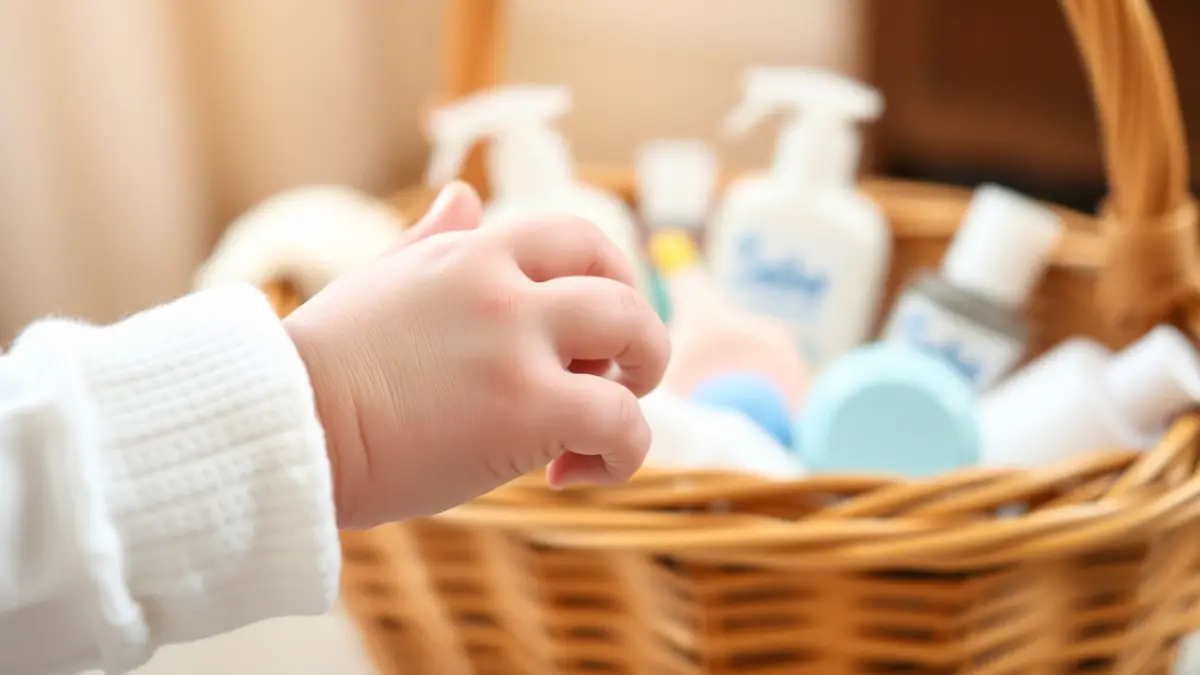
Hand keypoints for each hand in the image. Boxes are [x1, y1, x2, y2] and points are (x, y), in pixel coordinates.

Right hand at [283, 182, 670, 527]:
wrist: (284, 428)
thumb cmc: (322, 367)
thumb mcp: (379, 281)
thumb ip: (431, 239)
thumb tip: (463, 196)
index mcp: (468, 253)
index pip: (573, 237)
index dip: (605, 277)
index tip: (595, 326)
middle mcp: (502, 286)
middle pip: (619, 283)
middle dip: (638, 332)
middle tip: (617, 378)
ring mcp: (518, 344)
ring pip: (637, 339)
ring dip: (641, 385)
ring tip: (600, 432)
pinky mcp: (528, 409)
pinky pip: (623, 423)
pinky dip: (621, 454)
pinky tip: (568, 475)